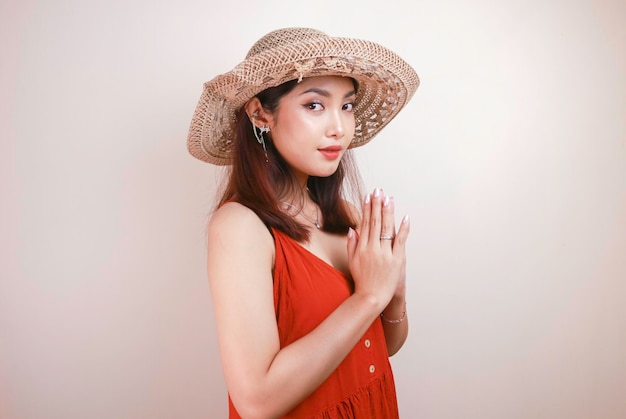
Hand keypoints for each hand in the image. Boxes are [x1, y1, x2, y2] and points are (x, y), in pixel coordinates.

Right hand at [347, 188, 409, 310]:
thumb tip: (352, 229)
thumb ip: (352, 244)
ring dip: (388, 212)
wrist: (371, 297)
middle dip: (376, 204)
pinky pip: (400, 241)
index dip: (366, 208)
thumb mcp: (352, 261)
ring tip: (388, 198)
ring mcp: (385, 253)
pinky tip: (405, 217)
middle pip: (375, 222)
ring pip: (386, 228)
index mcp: (362, 247)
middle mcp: (372, 248)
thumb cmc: (362, 280)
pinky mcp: (396, 260)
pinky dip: (403, 229)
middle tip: (378, 191)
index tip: (368, 196)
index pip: (365, 223)